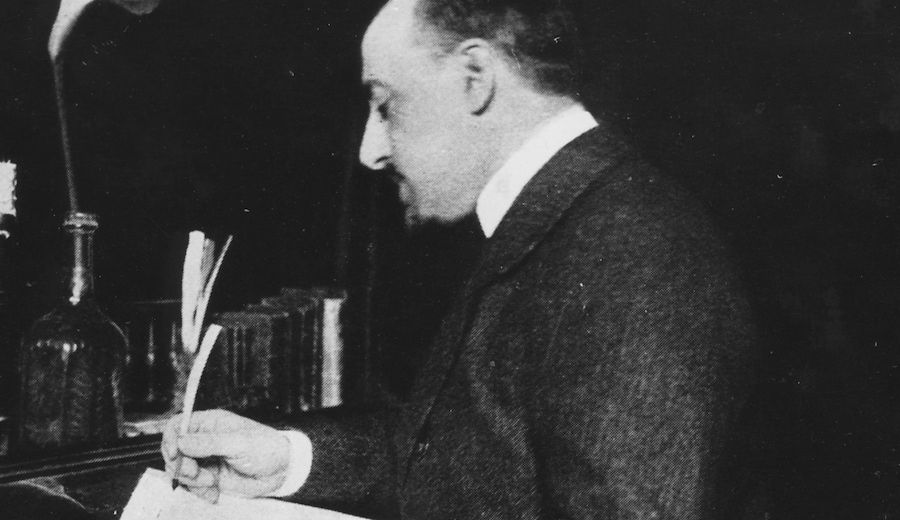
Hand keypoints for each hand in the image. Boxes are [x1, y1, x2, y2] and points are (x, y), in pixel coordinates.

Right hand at [161, 409, 289, 502]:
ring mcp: (205, 460)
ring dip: (192, 481)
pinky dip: (199, 492)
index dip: (170, 439)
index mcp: (210, 423)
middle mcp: (204, 440)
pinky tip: (214, 494)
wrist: (281, 471)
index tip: (174, 455)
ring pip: (180, 471)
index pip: (177, 425)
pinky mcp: (209, 477)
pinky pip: (191, 487)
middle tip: (196, 474)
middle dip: (181, 466)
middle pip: (173, 451)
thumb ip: (209, 443)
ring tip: (212, 483)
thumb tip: (181, 441)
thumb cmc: (266, 448)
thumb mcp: (239, 443)